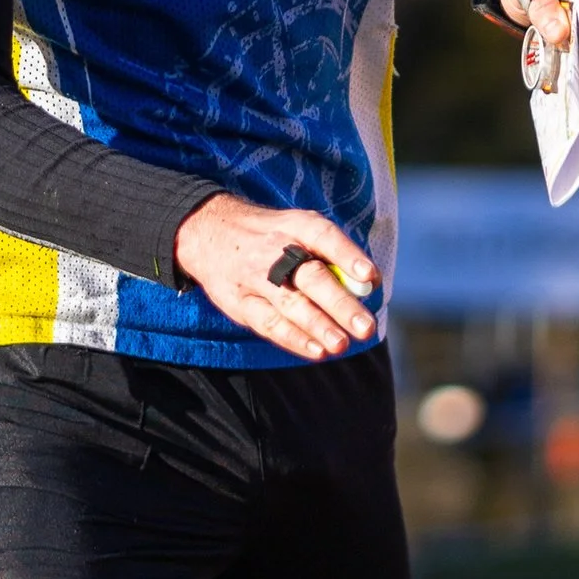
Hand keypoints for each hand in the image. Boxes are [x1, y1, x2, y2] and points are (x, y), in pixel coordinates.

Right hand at [172, 194, 380, 361]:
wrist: (208, 233)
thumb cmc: (270, 237)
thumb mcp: (296, 228)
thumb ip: (331, 254)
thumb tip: (367, 286)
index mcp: (295, 227)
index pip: (324, 237)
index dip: (348, 257)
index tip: (370, 277)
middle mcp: (275, 251)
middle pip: (311, 278)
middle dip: (340, 304)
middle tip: (366, 327)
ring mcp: (255, 278)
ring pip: (290, 305)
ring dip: (318, 327)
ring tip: (342, 345)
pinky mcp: (240, 303)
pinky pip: (269, 324)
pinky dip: (294, 339)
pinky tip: (316, 351)